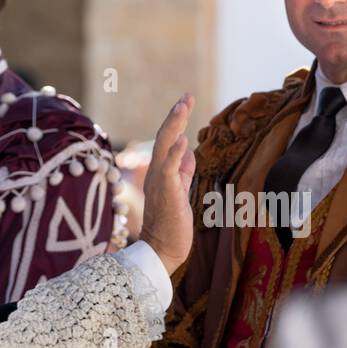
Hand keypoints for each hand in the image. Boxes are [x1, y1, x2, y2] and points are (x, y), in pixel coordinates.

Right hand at [139, 93, 196, 274]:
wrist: (162, 251)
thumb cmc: (171, 225)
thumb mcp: (180, 193)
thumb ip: (183, 172)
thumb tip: (189, 152)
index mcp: (161, 172)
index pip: (168, 140)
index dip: (176, 120)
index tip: (185, 101)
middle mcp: (157, 173)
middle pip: (165, 138)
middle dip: (176, 116)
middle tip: (186, 97)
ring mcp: (160, 183)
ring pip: (165, 148)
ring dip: (174, 126)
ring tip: (182, 107)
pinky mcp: (167, 194)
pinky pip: (170, 170)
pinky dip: (175, 154)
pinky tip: (183, 140)